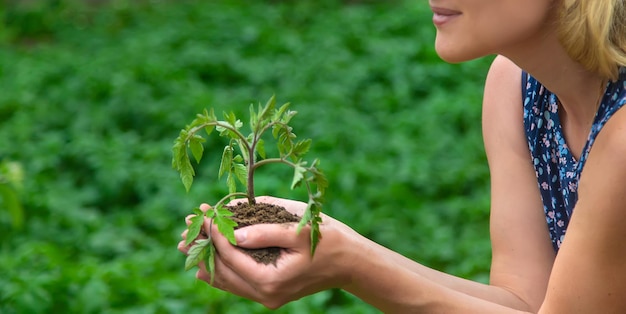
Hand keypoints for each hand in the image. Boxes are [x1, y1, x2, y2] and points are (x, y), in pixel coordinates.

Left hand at [177, 196, 357, 308]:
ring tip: (188, 241)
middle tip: (187, 225)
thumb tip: (233, 232)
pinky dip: (222, 270)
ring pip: (227, 280)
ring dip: (208, 259)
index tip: (203, 213)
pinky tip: (208, 262)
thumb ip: (264, 231)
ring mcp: (267, 297)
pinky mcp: (270, 293)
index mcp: (271, 279)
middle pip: (223, 270)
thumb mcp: (297, 230)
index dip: (214, 232)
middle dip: (204, 245)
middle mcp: (265, 294)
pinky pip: (238, 284)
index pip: (231, 255)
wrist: (350, 263)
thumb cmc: (328, 241)